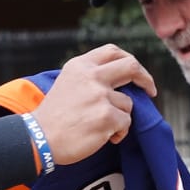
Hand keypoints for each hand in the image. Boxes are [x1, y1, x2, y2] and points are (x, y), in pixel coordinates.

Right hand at [29, 43, 157, 166]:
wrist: (39, 138)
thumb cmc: (53, 117)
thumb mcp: (67, 83)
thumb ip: (90, 77)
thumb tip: (119, 81)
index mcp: (80, 66)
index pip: (112, 52)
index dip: (129, 60)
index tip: (136, 72)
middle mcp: (91, 76)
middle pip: (131, 66)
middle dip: (145, 78)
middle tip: (150, 90)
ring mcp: (100, 96)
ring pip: (128, 103)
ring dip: (121, 117)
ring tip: (103, 128)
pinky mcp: (107, 116)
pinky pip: (126, 123)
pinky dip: (119, 133)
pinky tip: (103, 137)